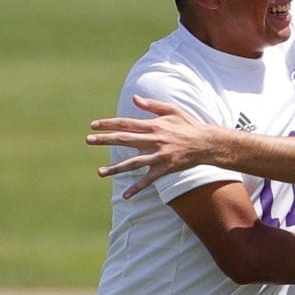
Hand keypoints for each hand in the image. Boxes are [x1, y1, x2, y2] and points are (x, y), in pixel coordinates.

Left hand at [86, 95, 212, 197]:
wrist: (207, 144)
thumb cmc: (189, 125)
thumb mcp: (172, 110)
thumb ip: (152, 105)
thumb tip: (134, 98)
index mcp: (154, 125)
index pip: (126, 123)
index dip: (109, 124)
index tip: (93, 125)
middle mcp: (154, 140)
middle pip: (125, 140)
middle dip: (105, 140)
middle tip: (88, 140)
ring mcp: (159, 156)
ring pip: (133, 163)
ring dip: (115, 168)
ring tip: (100, 172)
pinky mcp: (165, 169)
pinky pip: (148, 180)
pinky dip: (137, 188)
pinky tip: (125, 196)